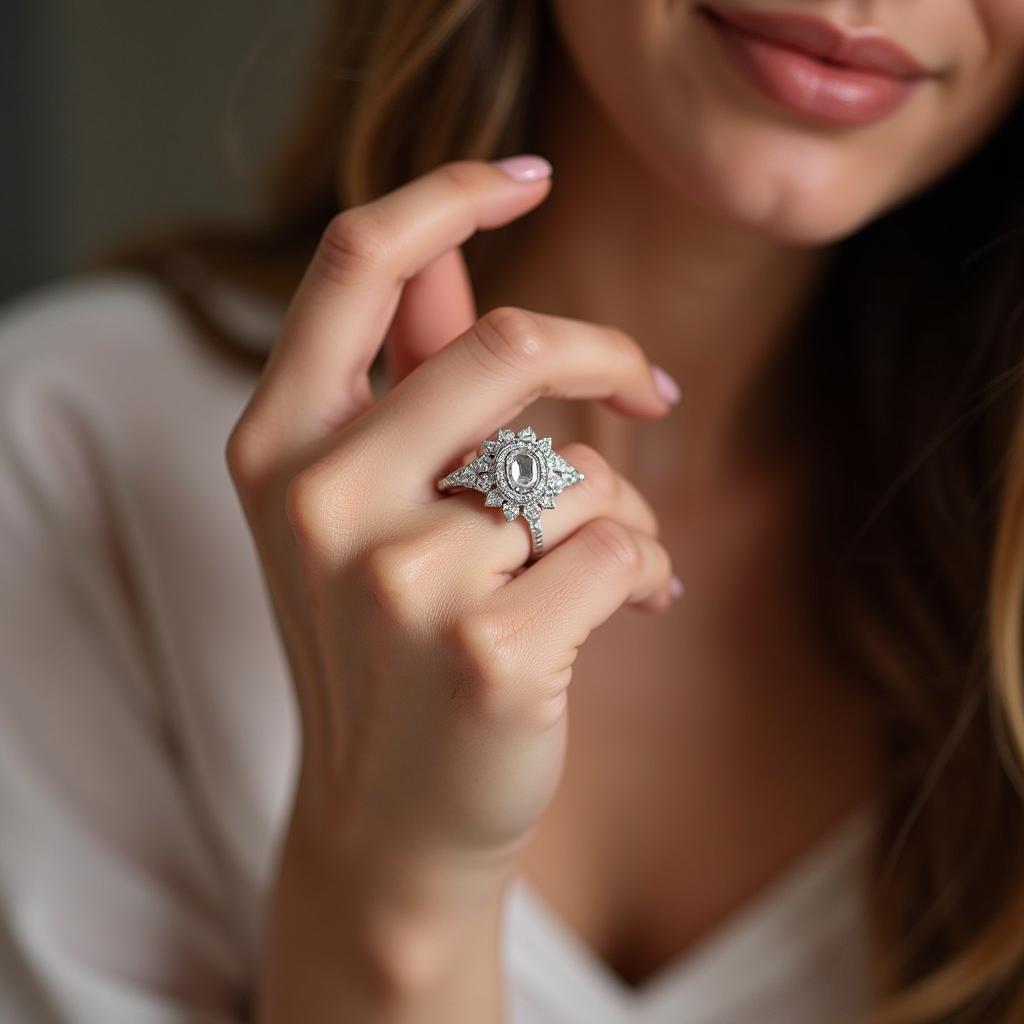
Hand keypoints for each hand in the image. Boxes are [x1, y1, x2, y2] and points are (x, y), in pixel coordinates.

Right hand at [226, 159, 679, 1006]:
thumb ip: (405, 377)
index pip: (353, 263)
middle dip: (604, 356)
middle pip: (506, 344)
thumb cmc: (387, 648)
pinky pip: (620, 543)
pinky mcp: (491, 654)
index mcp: (277, 445)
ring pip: (577, 466)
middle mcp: (318, 499)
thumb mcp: (365, 508)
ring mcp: (398, 581)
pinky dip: (648, 566)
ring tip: (625, 556)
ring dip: (627, 502)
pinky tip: (633, 606)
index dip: (446, 192)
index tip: (527, 174)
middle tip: (648, 392)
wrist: (389, 823)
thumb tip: (446, 251)